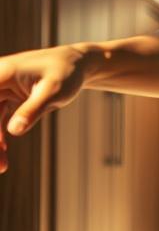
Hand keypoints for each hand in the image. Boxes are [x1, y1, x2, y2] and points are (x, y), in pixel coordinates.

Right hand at [0, 46, 90, 172]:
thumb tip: (14, 131)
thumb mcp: (53, 91)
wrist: (78, 64)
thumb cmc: (67, 73)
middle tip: (0, 165)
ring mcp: (0, 89)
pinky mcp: (7, 98)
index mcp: (0, 73)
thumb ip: (33, 109)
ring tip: (2, 167)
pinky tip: (3, 154)